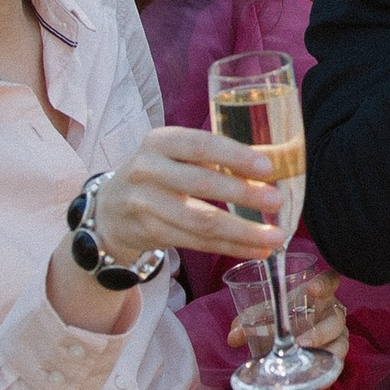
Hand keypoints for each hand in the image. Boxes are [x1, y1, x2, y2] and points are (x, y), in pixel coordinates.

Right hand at [91, 125, 291, 265]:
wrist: (110, 208)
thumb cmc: (160, 174)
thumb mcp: (180, 155)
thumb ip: (221, 156)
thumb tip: (279, 158)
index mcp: (161, 141)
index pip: (201, 145)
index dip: (235, 156)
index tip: (268, 167)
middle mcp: (148, 169)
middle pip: (201, 184)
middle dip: (243, 194)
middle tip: (277, 201)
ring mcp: (144, 204)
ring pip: (200, 221)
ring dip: (242, 231)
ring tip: (276, 236)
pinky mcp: (149, 233)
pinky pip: (196, 243)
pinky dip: (230, 247)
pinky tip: (256, 249)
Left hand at [228, 265, 348, 367]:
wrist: (294, 333)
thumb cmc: (283, 315)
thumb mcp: (265, 314)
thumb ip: (249, 320)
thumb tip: (233, 336)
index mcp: (320, 295)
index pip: (330, 281)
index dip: (324, 283)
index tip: (312, 289)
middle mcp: (332, 313)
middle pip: (336, 318)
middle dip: (321, 331)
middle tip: (301, 342)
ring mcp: (338, 335)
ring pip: (341, 343)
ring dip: (326, 354)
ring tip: (307, 361)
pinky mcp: (335, 355)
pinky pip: (336, 365)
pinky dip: (328, 375)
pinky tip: (319, 384)